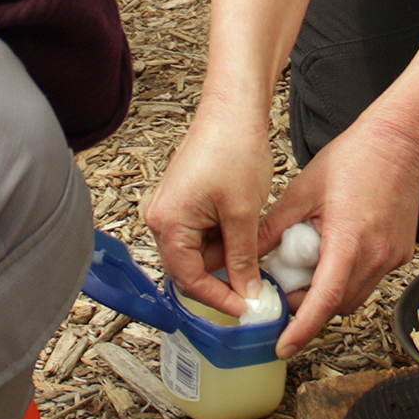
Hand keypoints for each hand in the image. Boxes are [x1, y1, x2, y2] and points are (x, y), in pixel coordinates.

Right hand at [144, 108, 273, 320]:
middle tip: (255, 289)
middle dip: (223, 279)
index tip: (246, 309)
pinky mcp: (185, 201)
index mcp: (168, 223)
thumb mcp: (243, 215)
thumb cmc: (234, 150)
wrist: (234, 109)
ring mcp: (173, 209)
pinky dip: (224, 239)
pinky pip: (201, 234)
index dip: (218, 298)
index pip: (188, 279)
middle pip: (189, 268)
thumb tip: (247, 294)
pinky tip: (245, 233)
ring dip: (226, 258)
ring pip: (199, 252)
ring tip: (255, 253)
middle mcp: (162, 218)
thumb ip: (243, 260)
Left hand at [254, 116, 418, 358]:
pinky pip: (370, 279)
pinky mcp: (401, 253)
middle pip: (337, 305)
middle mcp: (376, 256)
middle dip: (309, 308)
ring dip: (330, 293)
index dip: (303, 330)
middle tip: (285, 291)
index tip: (284, 347)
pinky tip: (335, 255)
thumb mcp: (302, 191)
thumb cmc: (353, 158)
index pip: (324, 301)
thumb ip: (273, 228)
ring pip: (355, 295)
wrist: (399, 140)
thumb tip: (247, 255)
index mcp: (349, 242)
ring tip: (308, 270)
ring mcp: (392, 257)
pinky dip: (349, 277)